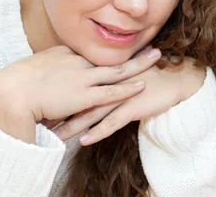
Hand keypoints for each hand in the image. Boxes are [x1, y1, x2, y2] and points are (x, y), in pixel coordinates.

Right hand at [0, 45, 161, 142]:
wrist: (9, 94)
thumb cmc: (12, 87)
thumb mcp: (30, 72)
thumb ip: (44, 73)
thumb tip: (47, 79)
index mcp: (63, 54)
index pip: (90, 50)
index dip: (108, 47)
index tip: (122, 43)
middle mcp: (76, 61)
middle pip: (109, 54)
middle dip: (132, 49)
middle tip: (151, 41)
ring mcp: (82, 77)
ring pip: (117, 70)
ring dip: (139, 63)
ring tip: (157, 56)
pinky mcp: (84, 96)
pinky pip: (112, 91)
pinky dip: (129, 88)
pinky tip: (143, 84)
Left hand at [48, 54, 206, 145]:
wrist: (175, 78)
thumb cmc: (149, 76)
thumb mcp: (122, 73)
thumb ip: (105, 77)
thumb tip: (87, 83)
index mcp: (105, 73)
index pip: (77, 84)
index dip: (59, 94)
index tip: (41, 102)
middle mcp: (110, 83)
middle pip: (78, 99)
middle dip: (58, 111)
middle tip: (40, 121)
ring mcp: (121, 95)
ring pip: (91, 113)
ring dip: (72, 125)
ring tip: (54, 136)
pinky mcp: (133, 107)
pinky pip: (112, 122)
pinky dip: (97, 131)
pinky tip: (84, 141)